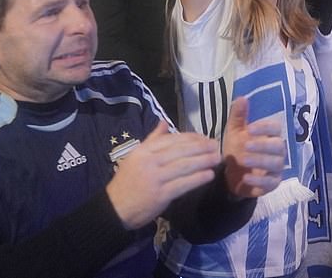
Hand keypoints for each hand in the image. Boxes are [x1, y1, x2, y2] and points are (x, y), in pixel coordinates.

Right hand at [106, 121, 220, 229]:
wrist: (114, 209)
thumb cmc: (127, 182)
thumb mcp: (135, 156)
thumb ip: (152, 139)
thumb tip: (164, 122)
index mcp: (144, 151)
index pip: (172, 140)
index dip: (191, 138)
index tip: (204, 137)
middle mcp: (150, 162)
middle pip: (181, 151)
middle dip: (201, 147)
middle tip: (216, 145)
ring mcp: (155, 178)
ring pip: (184, 166)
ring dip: (203, 161)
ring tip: (217, 158)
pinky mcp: (161, 194)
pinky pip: (183, 184)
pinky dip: (198, 179)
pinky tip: (208, 175)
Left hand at [222, 97, 284, 197]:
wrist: (229, 174)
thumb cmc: (235, 148)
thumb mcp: (234, 131)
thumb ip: (238, 115)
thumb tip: (242, 98)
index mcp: (270, 135)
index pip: (275, 128)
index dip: (264, 128)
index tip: (249, 128)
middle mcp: (277, 151)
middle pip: (278, 146)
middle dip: (263, 145)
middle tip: (245, 146)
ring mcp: (276, 168)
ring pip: (276, 164)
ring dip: (260, 161)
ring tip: (243, 160)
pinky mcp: (272, 184)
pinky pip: (271, 183)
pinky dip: (259, 181)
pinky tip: (246, 177)